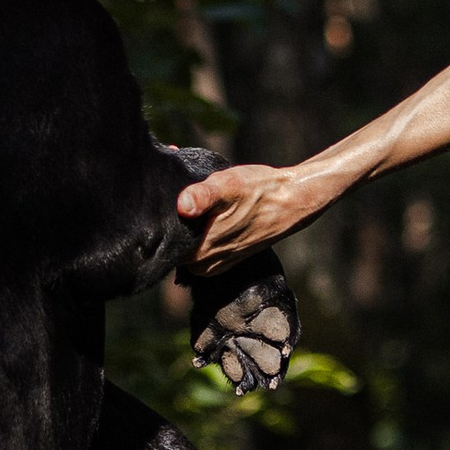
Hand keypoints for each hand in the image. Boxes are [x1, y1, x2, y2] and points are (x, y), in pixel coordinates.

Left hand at [174, 156, 334, 265]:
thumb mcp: (229, 184)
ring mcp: (213, 264)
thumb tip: (183, 206)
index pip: (161, 244)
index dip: (157, 220)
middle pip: (171, 245)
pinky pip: (199, 246)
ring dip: (184, 224)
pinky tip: (203, 209)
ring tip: (192, 199)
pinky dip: (197, 229)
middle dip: (169, 220)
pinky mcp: (223, 259)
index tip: (158, 198)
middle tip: (174, 191)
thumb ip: (202, 196)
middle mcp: (203, 265)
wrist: (292, 201)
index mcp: (199, 253)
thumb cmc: (260, 191)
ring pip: (184, 245)